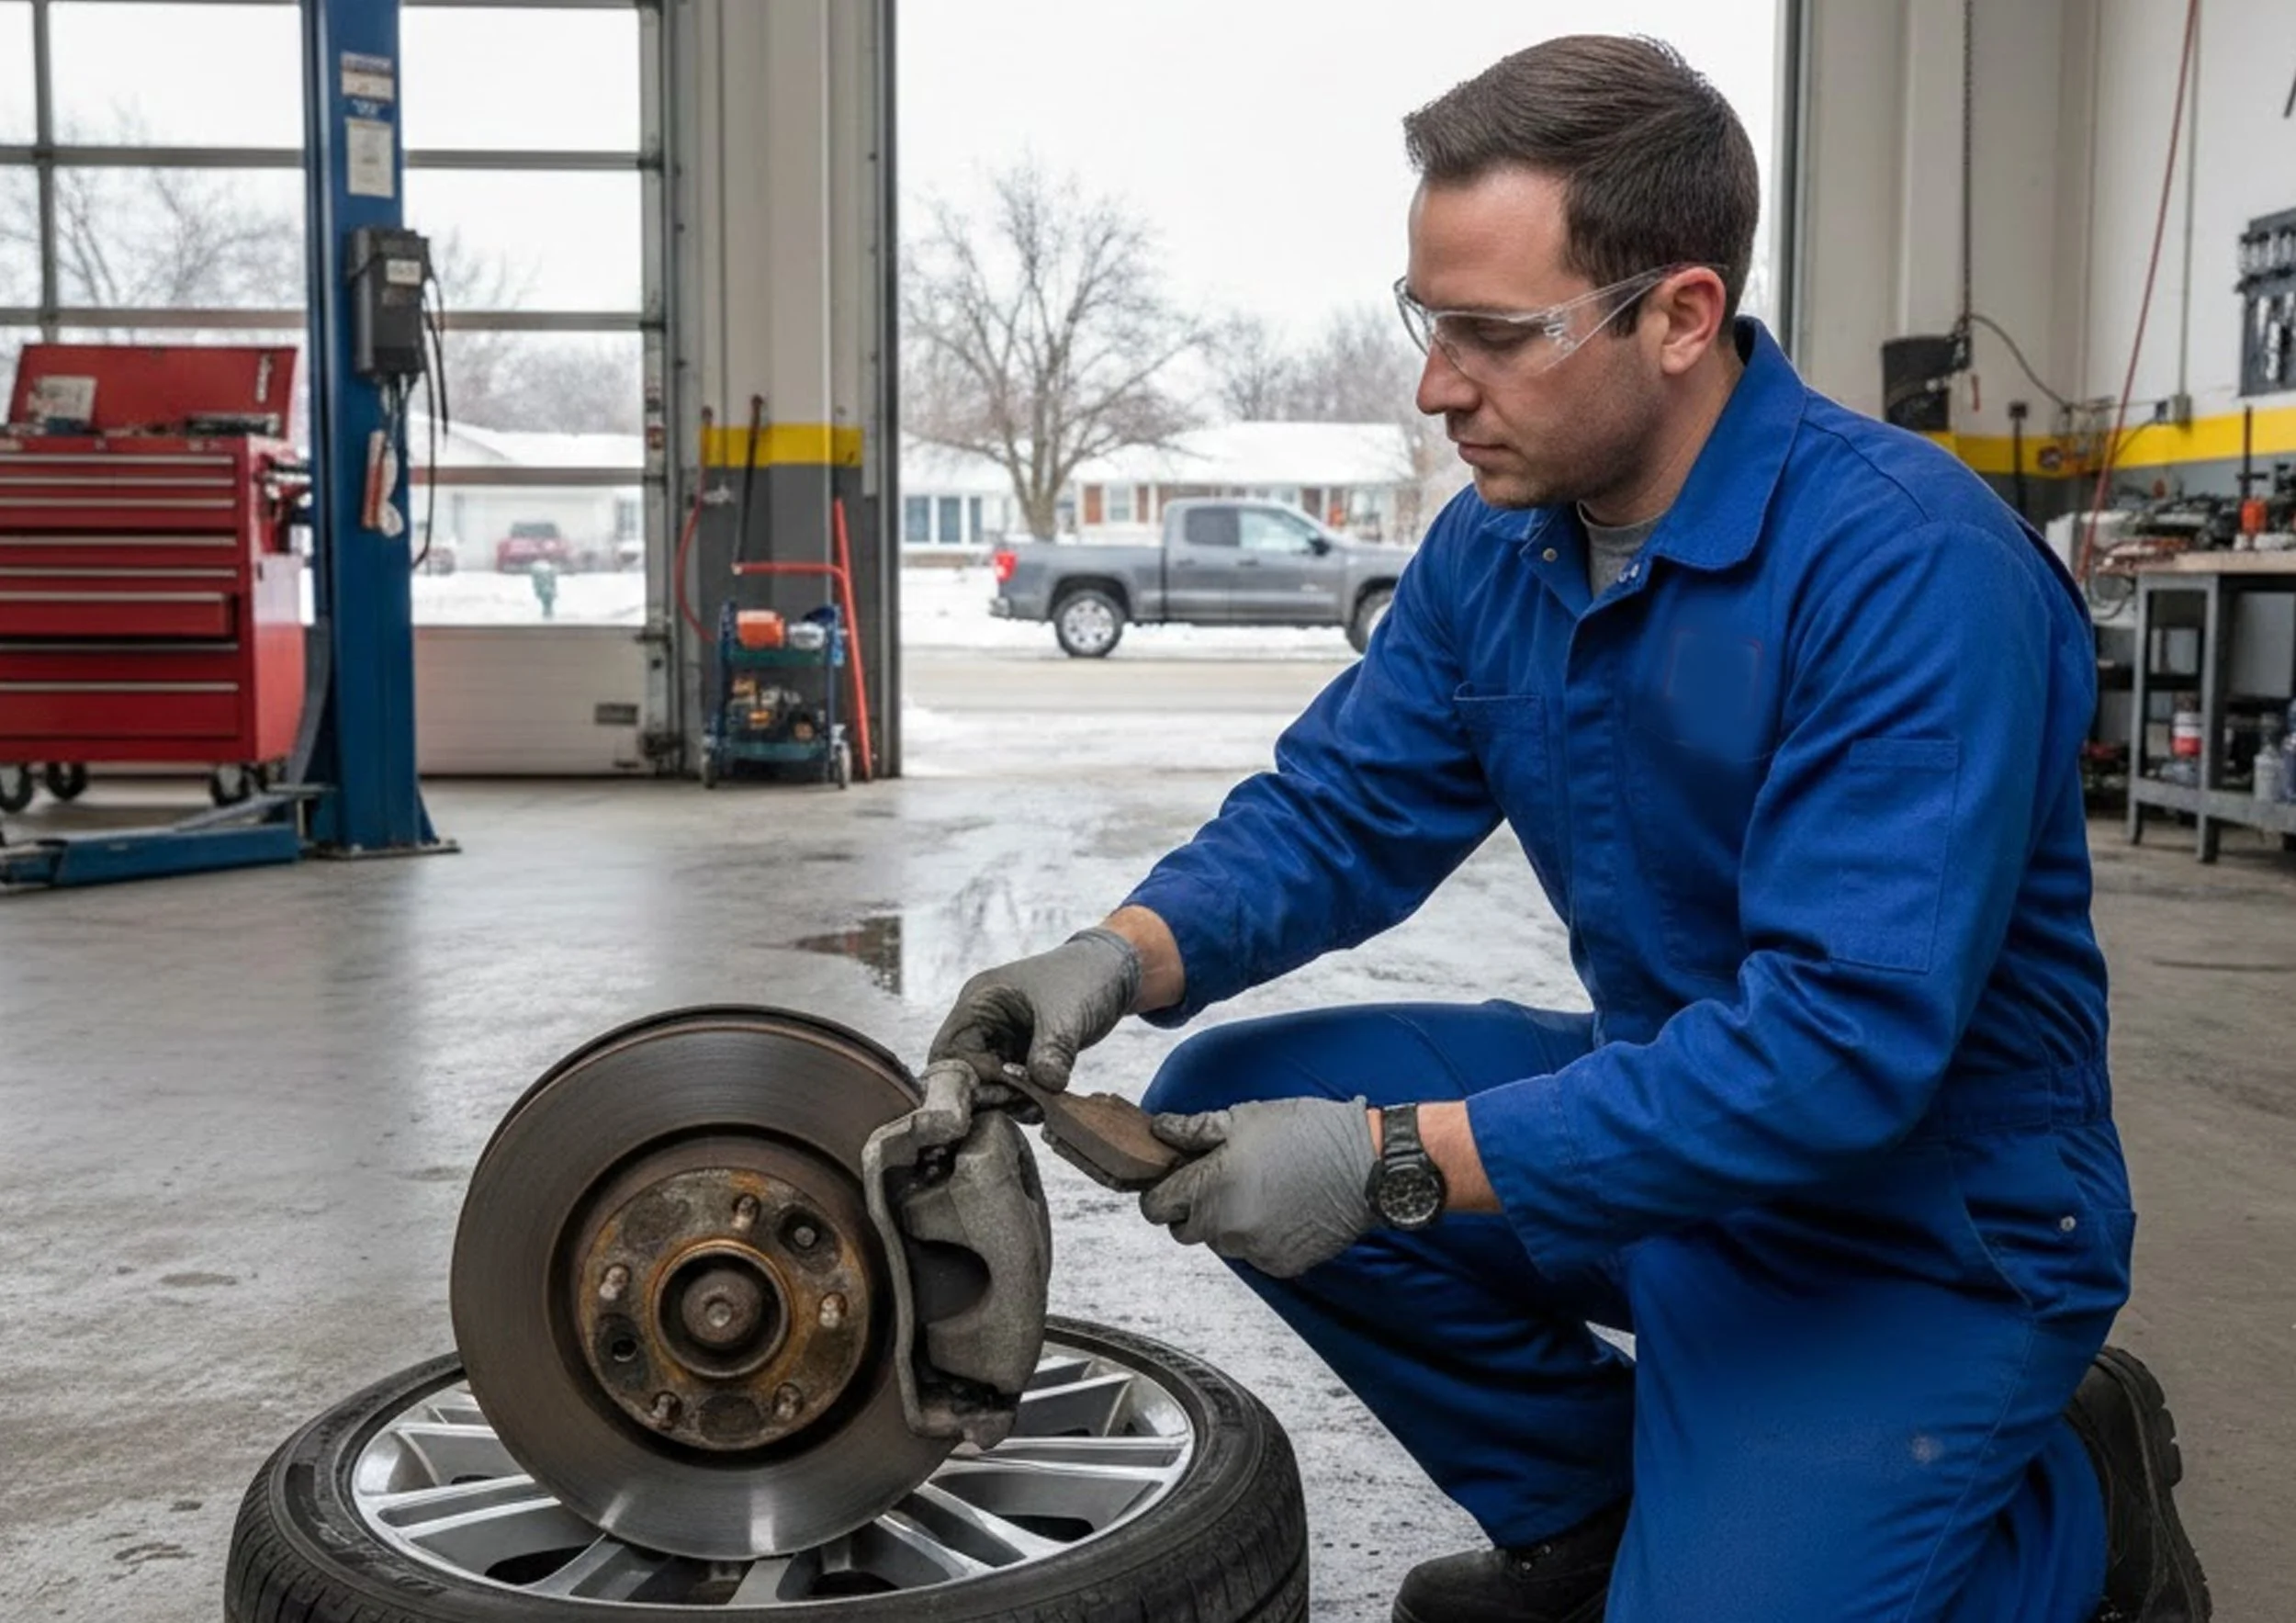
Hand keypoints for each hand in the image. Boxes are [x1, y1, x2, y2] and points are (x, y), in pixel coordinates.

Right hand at [930, 927, 1142, 1092]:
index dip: (970, 1077)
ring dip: (1008, 1100)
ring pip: (987, 1083)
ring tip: (1039, 1107)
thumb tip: (1042, 1088)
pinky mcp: (1020, 1054)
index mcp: (979, 1001)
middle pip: (962, 1072)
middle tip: (1023, 1103)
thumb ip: (1052, 1050)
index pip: (949, 1052)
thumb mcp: (1068, 1014)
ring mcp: (1001, 1039)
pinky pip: (1009, 1084)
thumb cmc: (1086, 978)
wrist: (1116, 972)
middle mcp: (982, 1022)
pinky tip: (1044, 1104)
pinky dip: (1023, 1098)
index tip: (1005, 1090)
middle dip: (989, 1093)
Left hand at [1138, 1097, 1376, 1277]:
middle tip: (1219, 1180)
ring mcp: (1254, 1250)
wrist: (1368, 1166)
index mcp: (1212, 1186)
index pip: (1155, 1207)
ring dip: (1227, 1221)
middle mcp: (1228, 1226)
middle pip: (1183, 1230)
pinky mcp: (1280, 1265)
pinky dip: (1259, 1235)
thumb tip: (1160, 1131)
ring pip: (1220, 1242)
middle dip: (1192, 1208)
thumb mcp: (1246, 1117)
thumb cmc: (1310, 1133)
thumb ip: (1194, 1130)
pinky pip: (1253, 1253)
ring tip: (1258, 1188)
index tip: (1174, 1179)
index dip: (1161, 1190)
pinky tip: (1282, 1207)